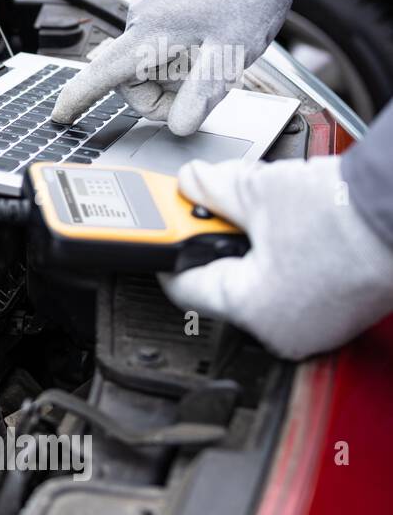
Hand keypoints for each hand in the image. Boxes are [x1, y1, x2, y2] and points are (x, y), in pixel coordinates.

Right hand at [51, 0, 321, 134]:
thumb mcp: (233, 50)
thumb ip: (202, 91)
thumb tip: (180, 126)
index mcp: (150, 32)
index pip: (101, 74)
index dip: (78, 98)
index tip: (59, 116)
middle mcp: (140, 19)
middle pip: (129, 77)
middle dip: (161, 94)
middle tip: (202, 92)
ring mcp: (148, 9)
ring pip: (145, 63)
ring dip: (172, 74)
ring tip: (211, 58)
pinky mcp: (159, 5)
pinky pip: (155, 44)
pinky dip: (176, 56)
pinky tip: (206, 42)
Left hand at [160, 156, 392, 359]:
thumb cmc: (348, 215)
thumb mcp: (259, 192)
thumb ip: (213, 189)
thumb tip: (191, 182)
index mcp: (251, 311)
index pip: (184, 286)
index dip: (171, 250)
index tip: (167, 231)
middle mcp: (281, 332)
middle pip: (222, 284)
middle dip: (217, 243)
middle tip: (220, 211)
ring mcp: (315, 328)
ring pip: (260, 285)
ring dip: (254, 250)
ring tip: (267, 218)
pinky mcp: (339, 315)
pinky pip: (294, 288)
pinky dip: (287, 261)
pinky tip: (297, 233)